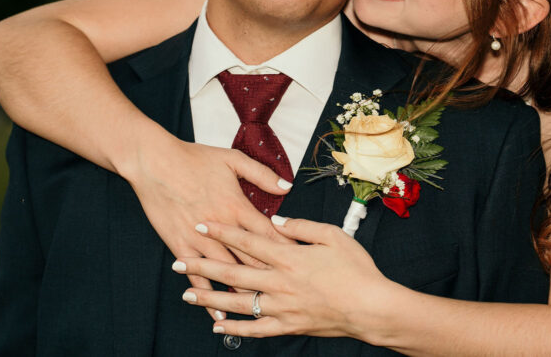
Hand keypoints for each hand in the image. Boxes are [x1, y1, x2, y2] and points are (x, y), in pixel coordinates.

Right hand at [123, 132, 294, 316]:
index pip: (269, 236)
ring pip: (227, 273)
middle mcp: (222, 228)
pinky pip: (197, 277)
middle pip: (252, 259)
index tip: (302, 265)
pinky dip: (209, 298)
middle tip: (290, 293)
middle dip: (272, 276)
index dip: (287, 251)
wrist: (155, 163)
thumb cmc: (194, 158)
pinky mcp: (181, 245)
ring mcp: (200, 239)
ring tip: (262, 308)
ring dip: (244, 291)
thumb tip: (286, 186)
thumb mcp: (233, 159)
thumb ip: (262, 174)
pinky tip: (218, 314)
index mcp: (237, 207)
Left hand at [172, 217, 393, 339]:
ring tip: (187, 294)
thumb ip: (303, 227)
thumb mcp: (334, 236)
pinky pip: (255, 329)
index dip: (222, 230)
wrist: (373, 309)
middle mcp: (279, 282)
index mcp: (289, 257)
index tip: (201, 222)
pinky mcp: (288, 326)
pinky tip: (217, 325)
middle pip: (233, 271)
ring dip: (210, 298)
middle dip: (203, 264)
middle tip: (178, 260)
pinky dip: (234, 328)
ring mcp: (282, 307)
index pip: (247, 240)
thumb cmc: (358, 270)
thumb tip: (279, 220)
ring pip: (237, 302)